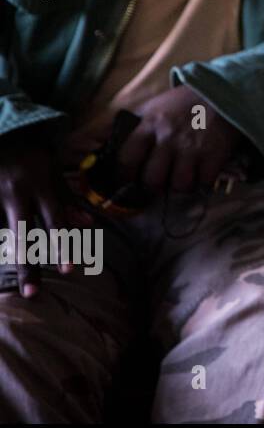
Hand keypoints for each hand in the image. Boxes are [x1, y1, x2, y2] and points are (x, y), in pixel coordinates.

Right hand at [0, 131, 78, 297]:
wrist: (2, 133)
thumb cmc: (33, 157)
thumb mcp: (54, 174)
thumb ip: (68, 201)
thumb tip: (89, 225)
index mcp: (40, 187)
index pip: (55, 222)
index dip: (62, 246)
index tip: (68, 271)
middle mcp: (16, 194)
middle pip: (22, 236)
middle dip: (27, 266)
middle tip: (32, 294)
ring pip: (1, 231)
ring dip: (9, 251)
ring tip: (11, 280)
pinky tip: (0, 251)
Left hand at [118, 85, 240, 193]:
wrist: (223, 91)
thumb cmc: (183, 102)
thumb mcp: (152, 107)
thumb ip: (130, 125)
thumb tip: (97, 141)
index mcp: (149, 124)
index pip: (126, 158)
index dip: (123, 176)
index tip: (126, 182)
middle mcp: (168, 138)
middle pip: (152, 178)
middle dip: (152, 187)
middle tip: (156, 185)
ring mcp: (192, 148)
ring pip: (179, 184)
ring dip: (179, 185)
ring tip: (181, 179)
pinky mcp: (215, 155)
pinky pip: (204, 182)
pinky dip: (202, 182)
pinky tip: (201, 173)